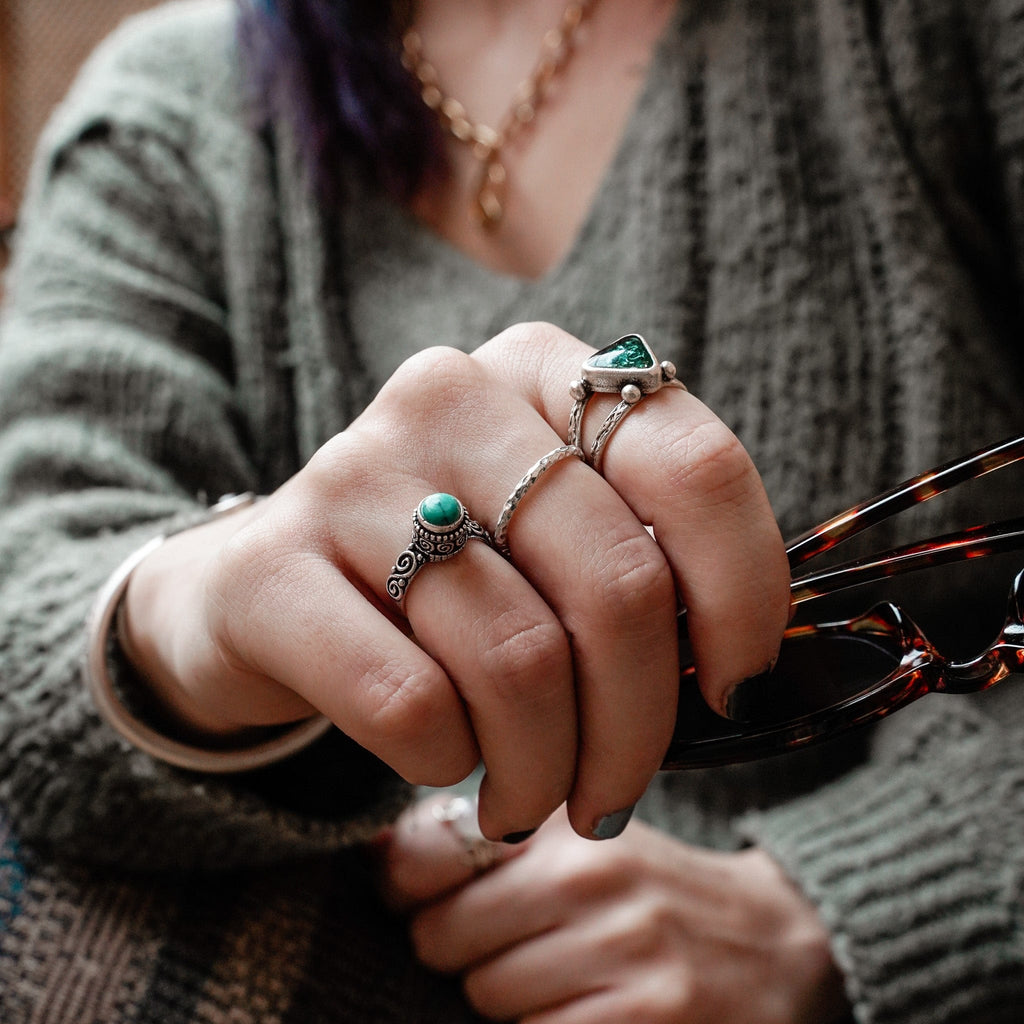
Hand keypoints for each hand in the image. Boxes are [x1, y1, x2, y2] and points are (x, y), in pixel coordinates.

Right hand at [119, 323, 789, 838]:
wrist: (269, 593)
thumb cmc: (447, 577)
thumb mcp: (550, 541)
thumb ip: (644, 566)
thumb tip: (743, 675)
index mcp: (541, 372)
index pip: (694, 468)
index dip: (743, 596)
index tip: (735, 690)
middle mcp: (449, 397)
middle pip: (615, 584)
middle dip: (638, 727)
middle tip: (614, 792)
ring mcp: (352, 473)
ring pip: (518, 658)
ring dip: (545, 767)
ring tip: (533, 798)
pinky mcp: (272, 567)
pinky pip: (411, 704)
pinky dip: (448, 761)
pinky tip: (442, 760)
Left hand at [382, 798, 850, 1023]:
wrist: (780, 950)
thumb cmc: (654, 895)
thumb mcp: (583, 841)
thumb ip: (487, 842)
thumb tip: (379, 857)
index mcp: (567, 822)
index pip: (424, 855)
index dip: (412, 887)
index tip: (430, 897)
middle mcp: (594, 879)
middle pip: (441, 937)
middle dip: (464, 951)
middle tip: (520, 944)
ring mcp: (622, 958)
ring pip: (484, 998)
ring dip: (507, 1001)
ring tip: (566, 980)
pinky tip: (587, 1012)